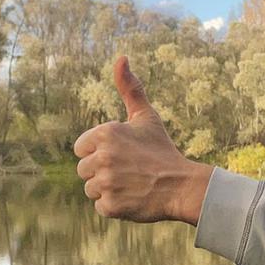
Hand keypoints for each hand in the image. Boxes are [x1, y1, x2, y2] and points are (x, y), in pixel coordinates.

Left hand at [74, 55, 212, 223]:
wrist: (183, 184)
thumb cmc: (161, 149)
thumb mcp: (146, 116)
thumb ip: (130, 88)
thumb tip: (121, 57)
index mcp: (105, 134)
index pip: (81, 148)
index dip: (98, 152)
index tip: (120, 154)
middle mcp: (102, 157)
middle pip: (83, 170)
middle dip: (102, 172)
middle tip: (128, 171)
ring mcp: (106, 183)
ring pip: (90, 189)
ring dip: (107, 189)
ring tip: (130, 184)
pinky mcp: (111, 206)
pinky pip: (101, 207)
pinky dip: (115, 206)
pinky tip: (133, 197)